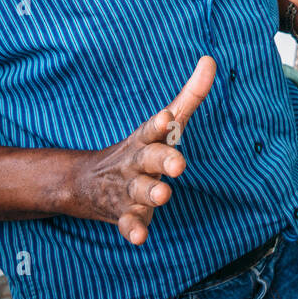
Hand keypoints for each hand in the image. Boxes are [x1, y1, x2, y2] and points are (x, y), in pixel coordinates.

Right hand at [72, 56, 215, 244]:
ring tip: (164, 195)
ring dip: (152, 193)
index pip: (153, 129)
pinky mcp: (125, 214)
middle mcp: (136, 162)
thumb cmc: (140, 148)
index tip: (168, 118)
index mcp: (146, 139)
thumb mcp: (162, 123)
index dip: (161, 125)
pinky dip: (132, 230)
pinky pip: (127, 223)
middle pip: (149, 159)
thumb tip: (211, 60)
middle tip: (178, 165)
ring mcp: (129, 189)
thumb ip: (190, 95)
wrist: (86, 182)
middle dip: (163, 161)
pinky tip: (139, 237)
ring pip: (140, 191)